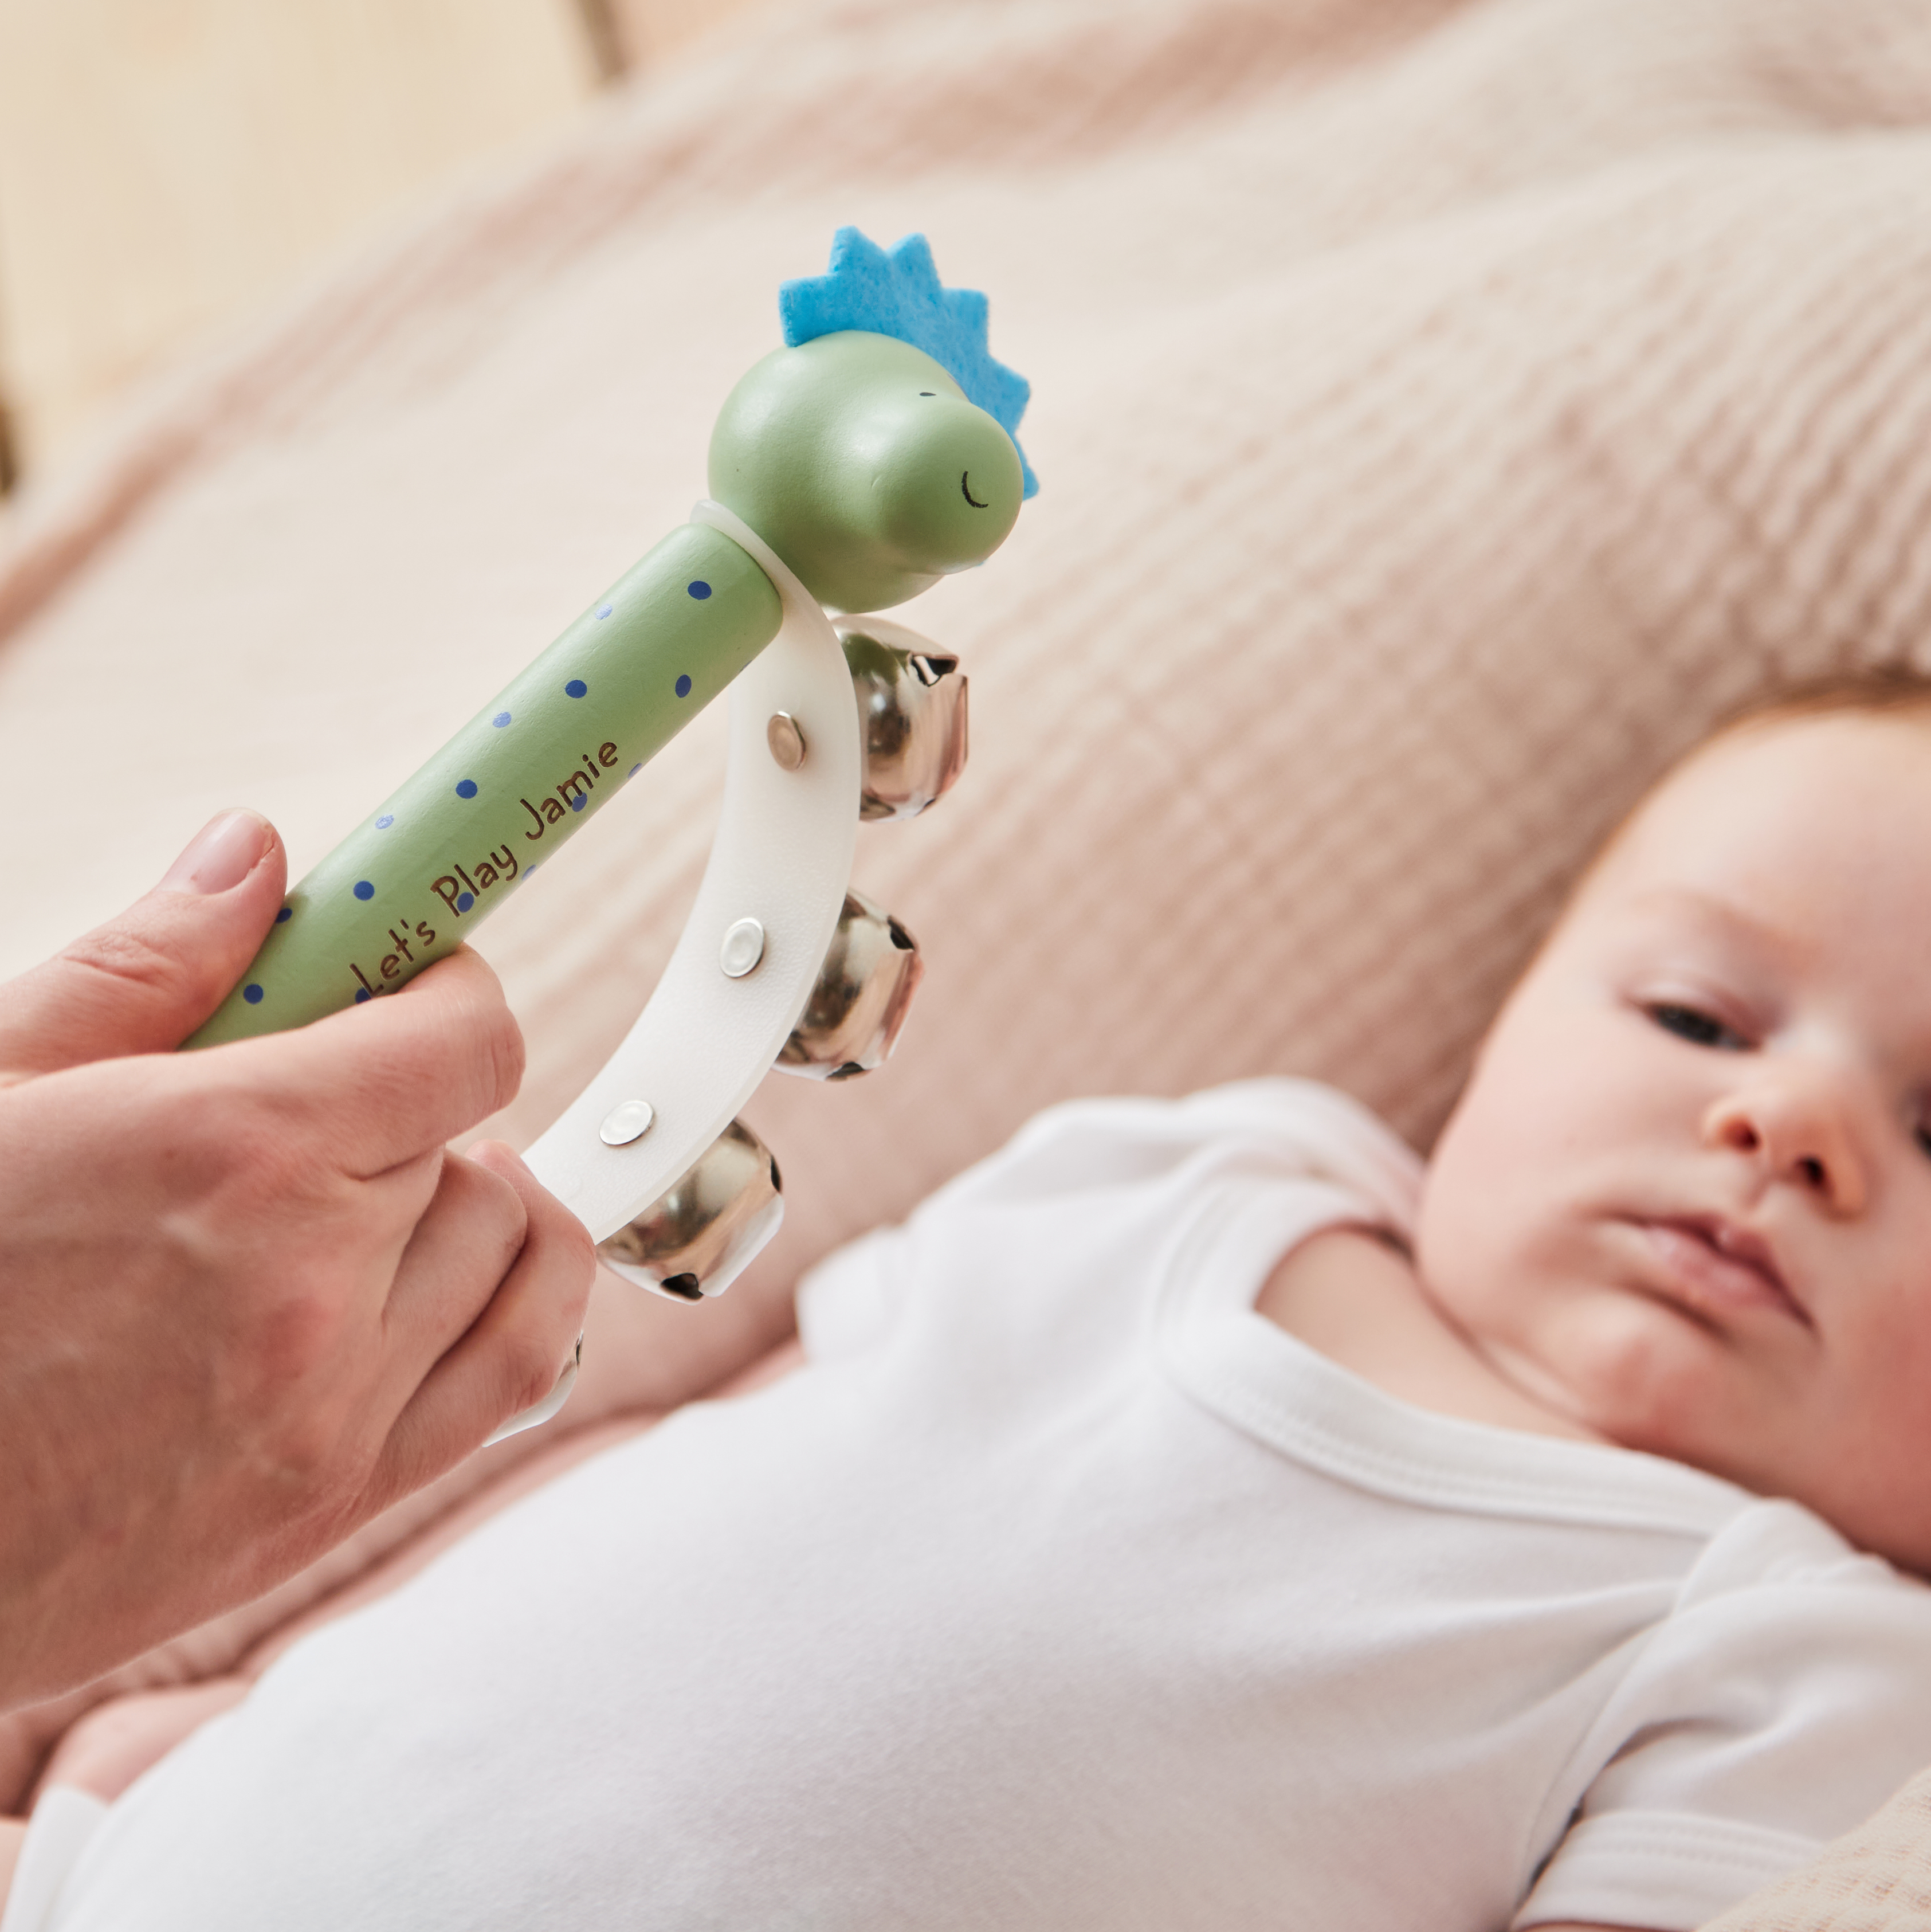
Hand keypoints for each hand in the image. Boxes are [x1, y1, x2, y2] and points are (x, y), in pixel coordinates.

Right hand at [0, 811, 593, 1709]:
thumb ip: (146, 967)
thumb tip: (253, 856)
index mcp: (236, 1150)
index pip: (464, 1041)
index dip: (448, 992)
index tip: (415, 986)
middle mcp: (314, 1279)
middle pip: (473, 1139)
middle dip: (409, 1107)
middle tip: (322, 1113)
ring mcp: (338, 1404)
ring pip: (512, 1245)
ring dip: (456, 1203)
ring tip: (370, 1198)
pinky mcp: (340, 1499)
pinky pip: (521, 1369)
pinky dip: (521, 1299)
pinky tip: (454, 1273)